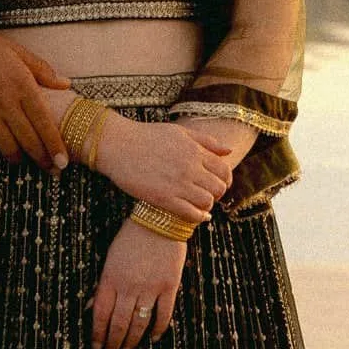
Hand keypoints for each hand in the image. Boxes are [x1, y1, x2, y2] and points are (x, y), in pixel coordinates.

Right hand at [0, 25, 70, 171]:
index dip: (55, 146)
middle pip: (30, 141)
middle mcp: (7, 104)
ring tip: (26, 160)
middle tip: (53, 171)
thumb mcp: (16, 51)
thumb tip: (66, 84)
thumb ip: (42, 69)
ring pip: (9, 149)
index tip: (63, 162)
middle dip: (44, 160)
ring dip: (20, 159)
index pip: (44, 122)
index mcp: (22, 85)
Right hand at [91, 115, 230, 222]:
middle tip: (209, 194)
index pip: (224, 171)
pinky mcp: (164, 198)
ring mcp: (177, 184)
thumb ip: (206, 141)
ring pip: (207, 202)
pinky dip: (198, 217)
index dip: (226, 180)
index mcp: (195, 151)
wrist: (119, 145)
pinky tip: (196, 215)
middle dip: (217, 194)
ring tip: (200, 204)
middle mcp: (190, 168)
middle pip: (218, 188)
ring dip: (207, 205)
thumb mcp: (180, 132)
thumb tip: (229, 150)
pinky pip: (190, 213)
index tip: (218, 184)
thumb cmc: (148, 136)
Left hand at [91, 219, 187, 348]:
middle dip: (114, 343)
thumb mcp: (110, 258)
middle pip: (119, 323)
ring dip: (132, 341)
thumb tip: (90, 308)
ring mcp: (150, 287)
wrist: (160, 218)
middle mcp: (129, 286)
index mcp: (111, 278)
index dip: (97, 333)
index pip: (100, 314)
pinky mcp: (169, 286)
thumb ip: (102, 285)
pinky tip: (153, 339)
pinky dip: (158, 329)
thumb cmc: (131, 237)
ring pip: (139, 323)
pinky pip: (163, 314)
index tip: (97, 347)